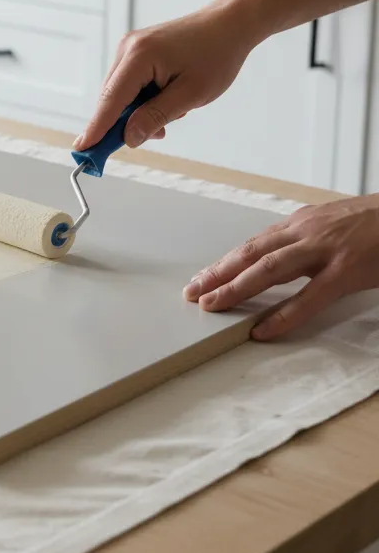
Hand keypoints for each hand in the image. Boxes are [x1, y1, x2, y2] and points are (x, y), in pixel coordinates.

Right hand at [73, 5, 257, 151]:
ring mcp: (130, 48)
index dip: (96, 128)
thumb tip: (128, 138)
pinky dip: (142, 98)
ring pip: (120, 92)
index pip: (110, 100)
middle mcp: (127, 48)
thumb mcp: (190, 94)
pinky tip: (166, 101)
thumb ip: (155, 117)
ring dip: (138, 110)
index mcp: (139, 56)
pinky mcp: (136, 50)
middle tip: (147, 139)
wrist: (229, 24)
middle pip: (111, 97)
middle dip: (124, 122)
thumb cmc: (216, 55)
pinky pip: (129, 83)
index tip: (82, 149)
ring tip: (174, 113)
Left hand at [184, 195, 378, 339]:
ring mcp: (324, 251)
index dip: (225, 263)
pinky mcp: (346, 271)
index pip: (253, 245)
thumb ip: (305, 239)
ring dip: (236, 287)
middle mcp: (306, 232)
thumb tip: (276, 255)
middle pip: (251, 254)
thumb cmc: (376, 223)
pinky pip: (308, 297)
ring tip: (212, 305)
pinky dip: (283, 315)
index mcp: (301, 223)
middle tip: (192, 292)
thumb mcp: (333, 225)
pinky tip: (262, 329)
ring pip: (268, 269)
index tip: (202, 278)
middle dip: (218, 273)